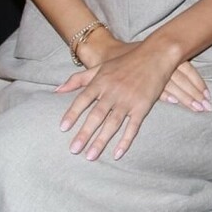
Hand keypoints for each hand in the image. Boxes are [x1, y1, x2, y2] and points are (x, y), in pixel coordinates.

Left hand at [55, 36, 198, 158]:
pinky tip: (117, 154)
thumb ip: (78, 79)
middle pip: (95, 116)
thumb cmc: (126, 61)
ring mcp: (128, 100)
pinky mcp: (142, 107)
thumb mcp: (100, 66)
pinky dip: (125, 141)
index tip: (62, 128)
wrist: (155, 55)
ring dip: (101, 141)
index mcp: (100, 82)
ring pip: (112, 124)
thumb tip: (56, 90)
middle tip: (74, 150)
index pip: (82, 100)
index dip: (72, 114)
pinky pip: (132, 127)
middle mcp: (112, 92)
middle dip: (84, 134)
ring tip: (90, 156)